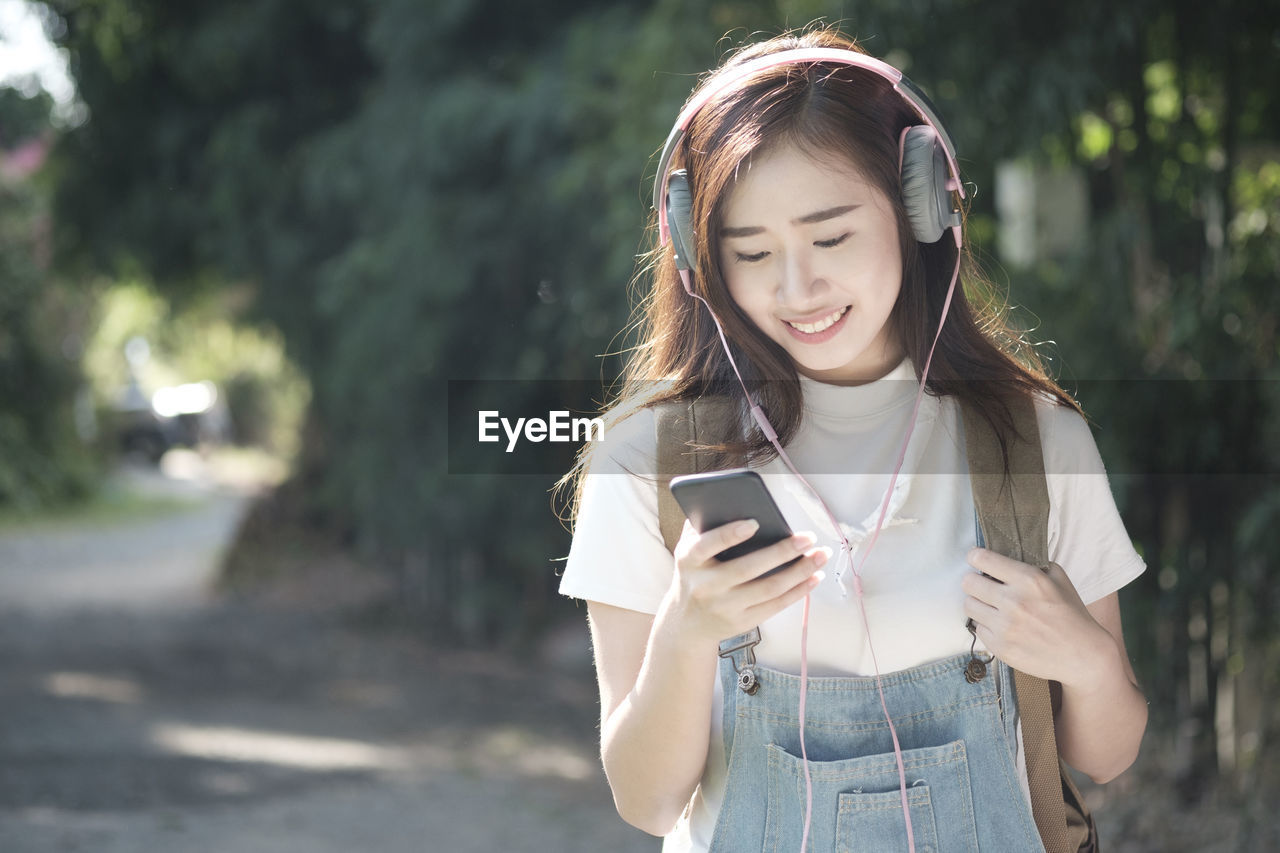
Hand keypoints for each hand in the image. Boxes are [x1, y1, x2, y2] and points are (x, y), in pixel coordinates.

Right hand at [664, 519, 828, 647]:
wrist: (687, 622)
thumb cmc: (695, 575)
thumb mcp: (687, 550)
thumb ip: (701, 526)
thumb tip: (729, 501)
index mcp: (690, 561)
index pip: (707, 545)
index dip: (730, 535)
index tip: (755, 522)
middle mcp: (706, 586)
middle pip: (748, 568)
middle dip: (782, 552)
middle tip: (807, 538)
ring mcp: (725, 607)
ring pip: (769, 588)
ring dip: (800, 571)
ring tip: (821, 555)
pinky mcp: (743, 622)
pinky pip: (776, 605)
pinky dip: (799, 591)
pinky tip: (814, 577)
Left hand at [961, 548, 1113, 690]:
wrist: (1083, 656)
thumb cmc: (1071, 614)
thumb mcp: (1059, 578)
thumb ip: (1032, 564)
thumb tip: (1004, 555)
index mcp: (1028, 580)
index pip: (982, 559)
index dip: (976, 557)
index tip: (976, 559)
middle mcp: (1014, 602)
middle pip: (968, 582)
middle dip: (974, 581)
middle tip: (983, 585)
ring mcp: (1005, 627)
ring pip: (969, 605)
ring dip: (978, 603)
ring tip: (992, 606)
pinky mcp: (1000, 648)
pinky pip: (978, 629)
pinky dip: (986, 625)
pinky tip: (1002, 626)